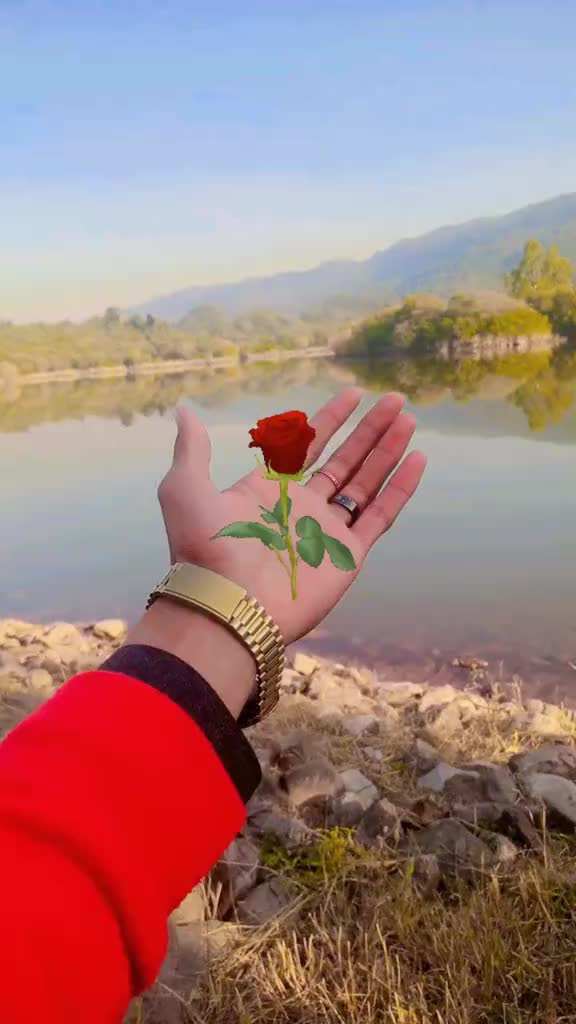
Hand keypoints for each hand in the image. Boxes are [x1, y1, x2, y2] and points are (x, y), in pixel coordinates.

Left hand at [157, 387, 425, 646]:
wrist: (227, 605)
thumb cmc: (204, 547)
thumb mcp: (185, 487)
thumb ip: (192, 448)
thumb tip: (184, 410)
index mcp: (266, 491)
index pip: (305, 446)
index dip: (330, 419)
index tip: (355, 394)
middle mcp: (300, 508)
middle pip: (344, 460)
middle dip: (369, 430)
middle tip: (397, 401)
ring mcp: (326, 532)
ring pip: (365, 482)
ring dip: (387, 451)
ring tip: (409, 420)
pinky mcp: (348, 555)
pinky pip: (380, 515)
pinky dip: (400, 488)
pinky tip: (416, 459)